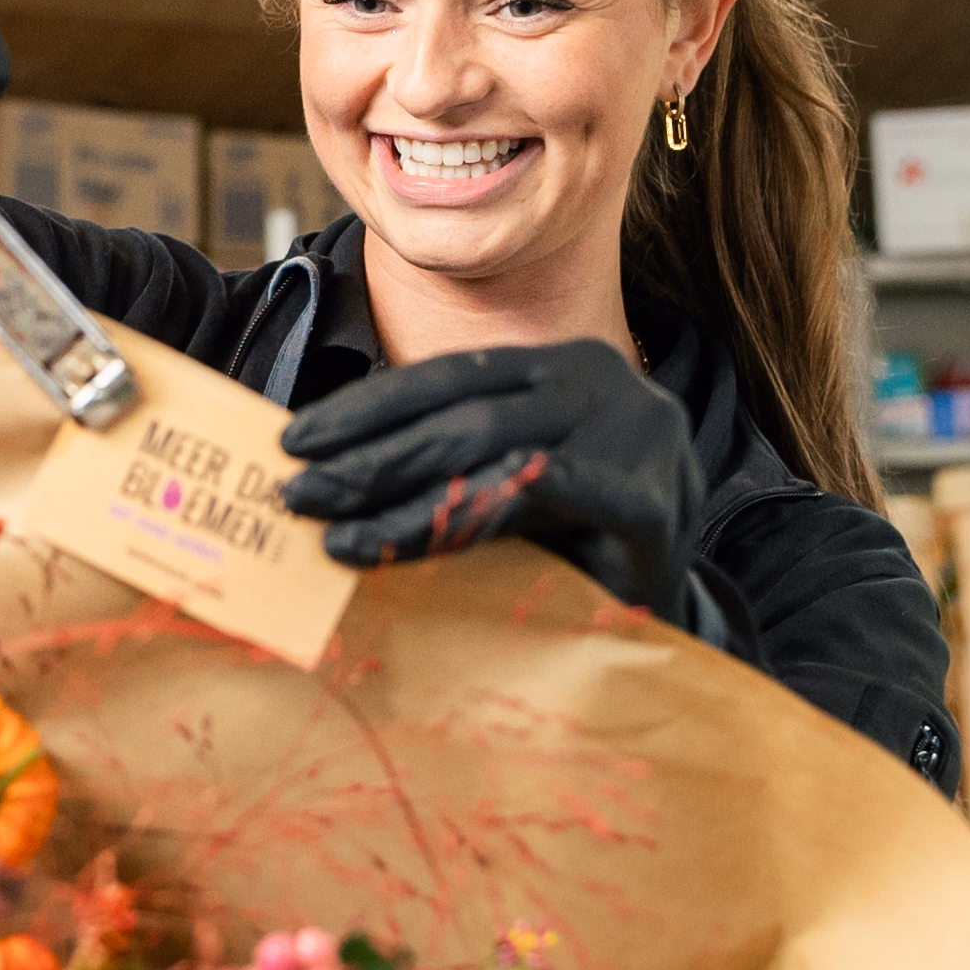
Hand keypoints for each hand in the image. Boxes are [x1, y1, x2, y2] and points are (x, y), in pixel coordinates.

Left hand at [276, 342, 703, 614]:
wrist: (674, 603)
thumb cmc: (578, 536)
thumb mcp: (512, 475)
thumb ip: (451, 456)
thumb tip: (332, 460)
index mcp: (564, 366)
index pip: (450, 376)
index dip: (368, 407)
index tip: (296, 438)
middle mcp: (601, 383)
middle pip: (461, 414)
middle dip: (368, 455)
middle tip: (296, 491)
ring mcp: (635, 434)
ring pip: (489, 455)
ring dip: (396, 498)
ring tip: (329, 532)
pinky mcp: (651, 502)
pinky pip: (542, 499)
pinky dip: (463, 516)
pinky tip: (407, 536)